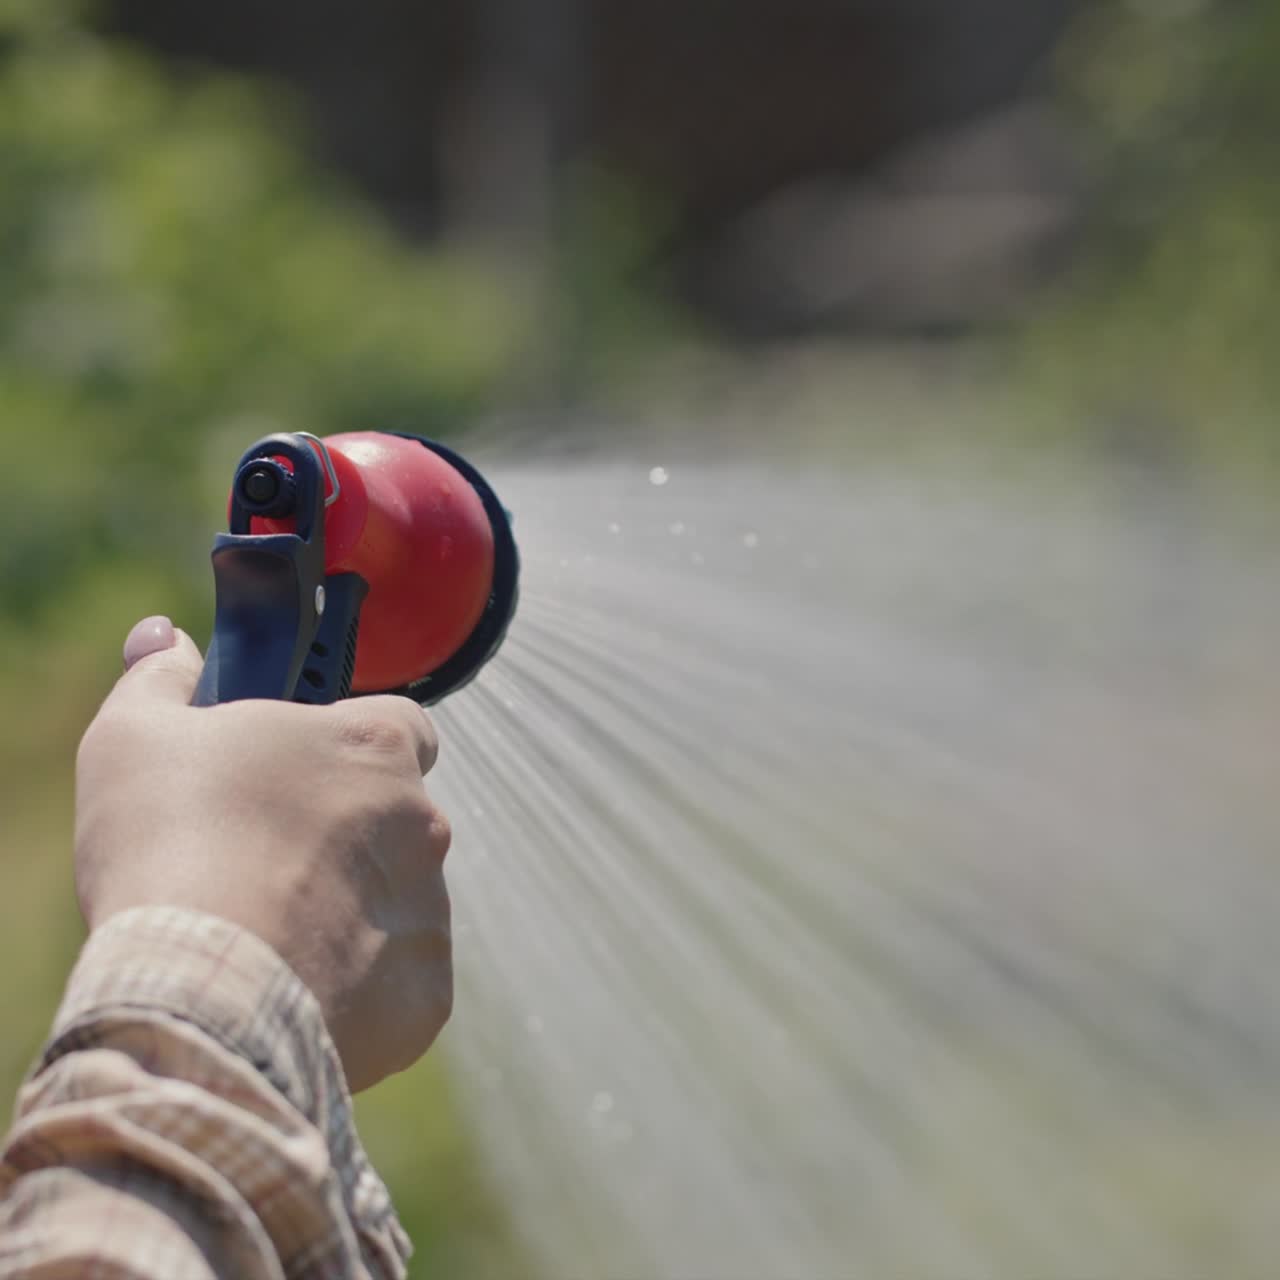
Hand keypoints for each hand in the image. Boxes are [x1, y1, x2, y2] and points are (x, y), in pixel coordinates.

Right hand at [75, 615, 452, 1091]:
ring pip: (399, 899)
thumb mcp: (137, 738)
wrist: (201, 990)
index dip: (356, 744)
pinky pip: (399, 982)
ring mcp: (430, 909)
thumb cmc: (171, 845)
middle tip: (265, 860)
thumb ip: (162, 679)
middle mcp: (424, 821)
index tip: (307, 768)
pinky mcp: (424, 993)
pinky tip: (297, 991)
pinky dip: (360, 987)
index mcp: (375, 745)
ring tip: (268, 934)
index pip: (401, 725)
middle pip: (396, 818)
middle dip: (345, 835)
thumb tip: (165, 639)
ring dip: (352, 910)